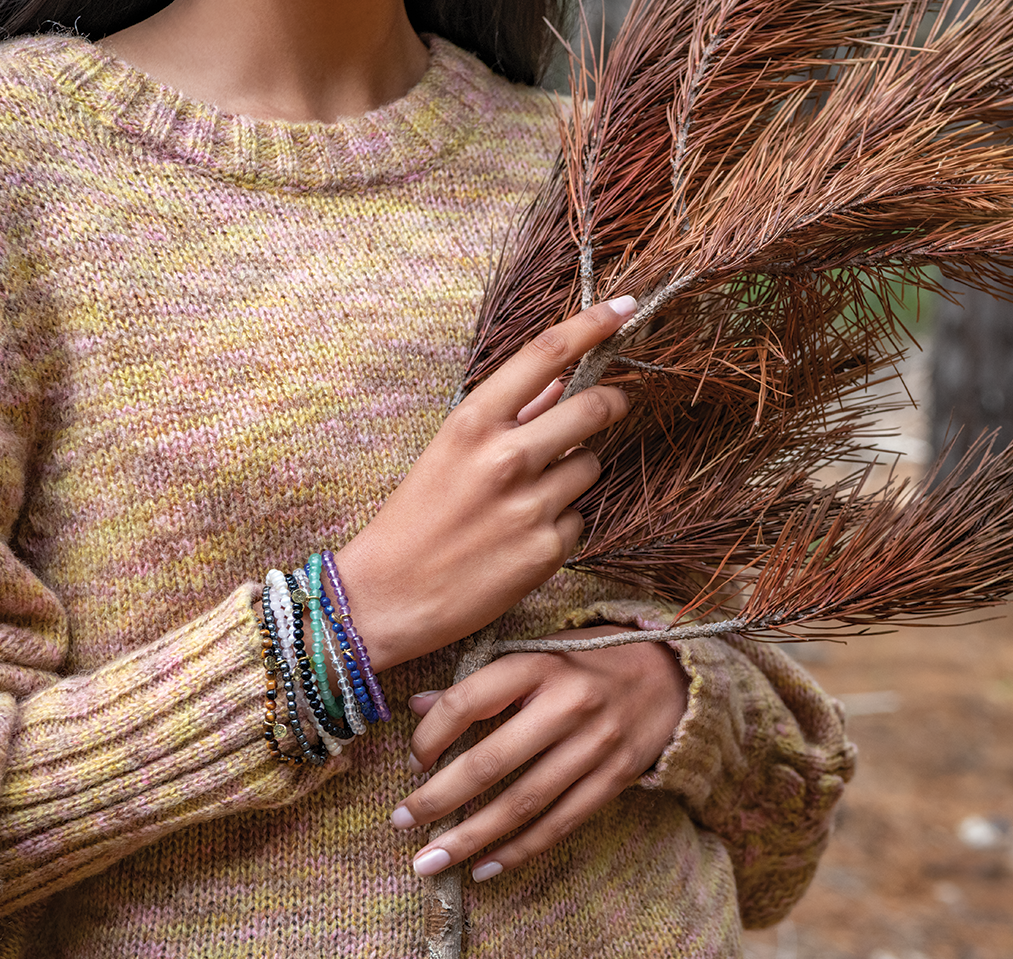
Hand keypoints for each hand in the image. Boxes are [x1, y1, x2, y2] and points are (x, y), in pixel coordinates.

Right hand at [333, 297, 635, 671]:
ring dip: (575, 473)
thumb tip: (557, 381)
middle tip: (612, 404)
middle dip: (612, 402)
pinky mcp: (547, 550)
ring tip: (529, 498)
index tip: (624, 309)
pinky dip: (561, 523)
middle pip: (595, 406)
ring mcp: (531, 505)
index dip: (593, 324)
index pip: (547, 354)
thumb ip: (507, 416)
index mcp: (472, 422)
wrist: (388, 596)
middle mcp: (506, 458)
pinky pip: (579, 518)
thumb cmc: (414, 518)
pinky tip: (523, 538)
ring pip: (590, 465)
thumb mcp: (449, 451)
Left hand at [389, 625, 687, 880]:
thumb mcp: (536, 654)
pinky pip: (561, 823)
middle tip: (401, 823)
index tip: (412, 761)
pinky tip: (484, 868)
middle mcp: (568, 704)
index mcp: (539, 664)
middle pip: (492, 762)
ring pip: (523, 803)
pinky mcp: (616, 778)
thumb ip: (482, 681)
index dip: (431, 734)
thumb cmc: (587, 661)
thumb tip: (415, 707)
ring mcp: (596, 745)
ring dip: (472, 837)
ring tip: (430, 861)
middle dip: (439, 799)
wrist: (669, 674)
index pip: (468, 701)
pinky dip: (520, 850)